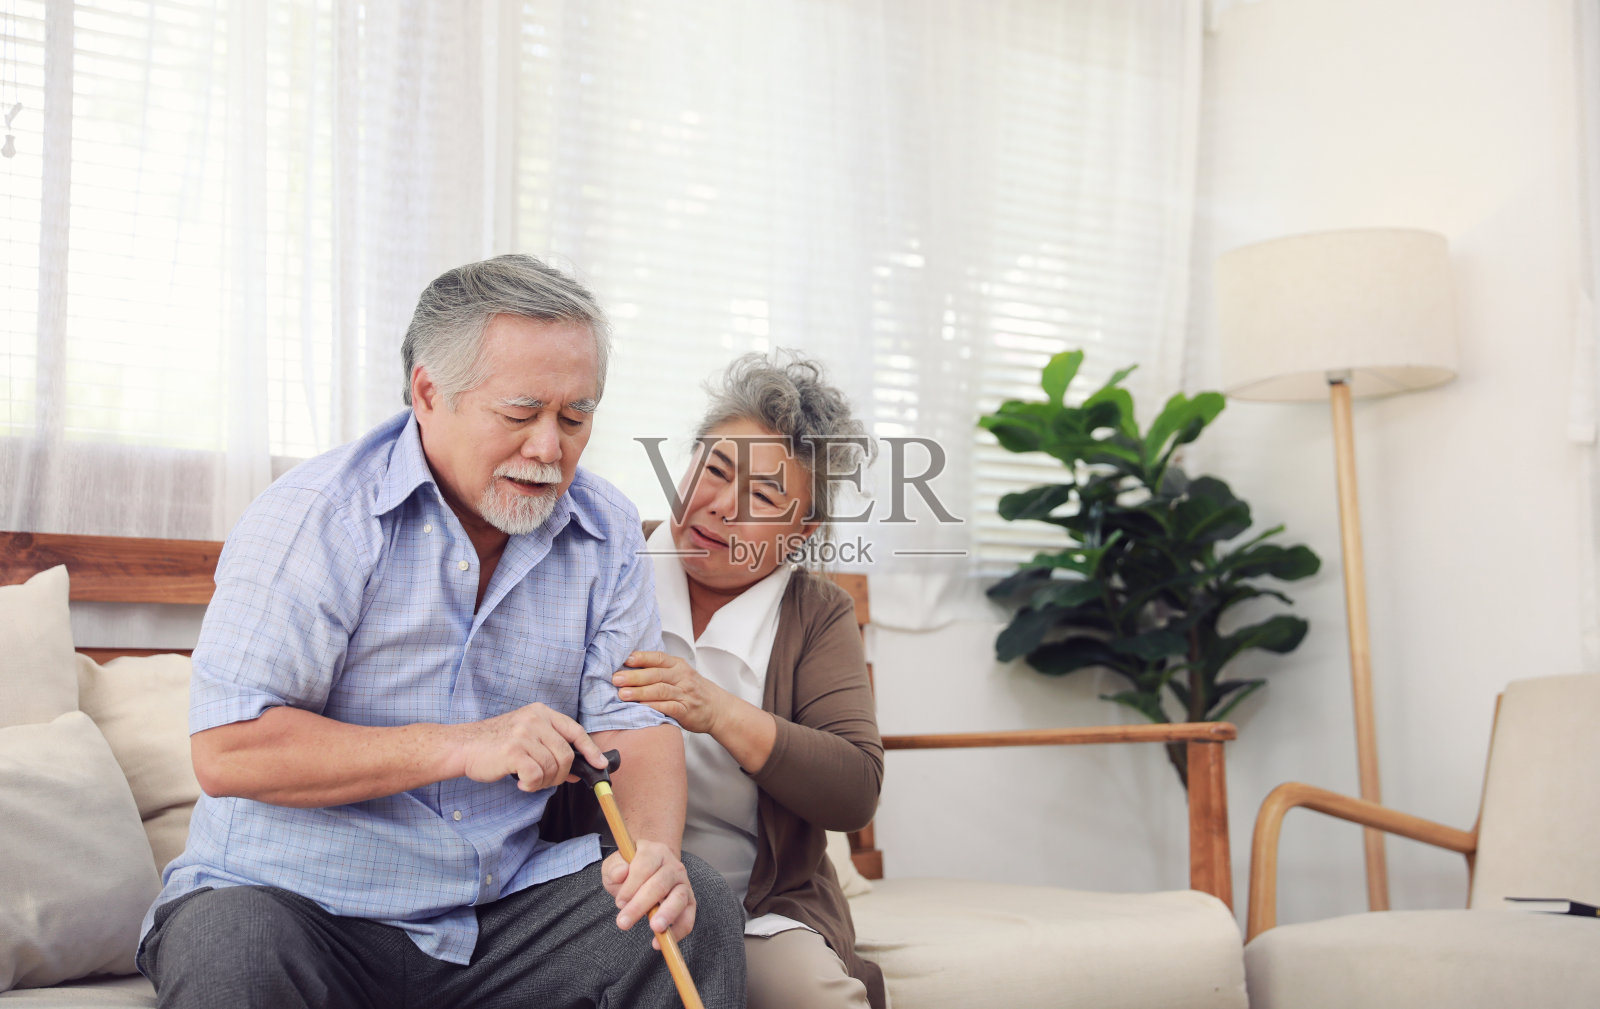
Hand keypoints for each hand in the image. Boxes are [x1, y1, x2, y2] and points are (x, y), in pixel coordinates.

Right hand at [456, 702, 608, 791]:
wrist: (464, 746)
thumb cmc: (496, 744)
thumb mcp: (527, 736)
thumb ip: (551, 748)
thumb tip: (578, 769)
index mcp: (541, 712)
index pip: (575, 731)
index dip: (590, 749)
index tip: (599, 764)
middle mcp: (535, 719)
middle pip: (566, 754)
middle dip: (561, 774)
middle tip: (547, 781)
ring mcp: (525, 734)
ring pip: (552, 767)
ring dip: (543, 782)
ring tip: (529, 780)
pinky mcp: (514, 751)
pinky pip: (536, 776)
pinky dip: (531, 785)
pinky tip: (521, 783)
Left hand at [600, 841, 696, 946]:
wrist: (649, 870)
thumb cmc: (629, 870)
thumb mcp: (615, 865)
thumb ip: (614, 868)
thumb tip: (620, 874)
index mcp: (654, 851)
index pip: (644, 866)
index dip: (631, 885)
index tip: (619, 902)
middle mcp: (673, 865)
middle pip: (660, 884)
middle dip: (641, 905)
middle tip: (623, 923)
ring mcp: (683, 883)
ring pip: (679, 898)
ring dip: (667, 914)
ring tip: (654, 928)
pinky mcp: (689, 901)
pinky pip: (688, 917)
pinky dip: (677, 931)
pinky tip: (658, 943)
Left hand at [614, 651, 725, 733]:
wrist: (718, 709)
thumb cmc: (694, 691)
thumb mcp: (680, 674)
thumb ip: (660, 671)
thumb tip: (628, 669)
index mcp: (678, 666)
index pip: (659, 658)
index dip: (642, 658)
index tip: (625, 659)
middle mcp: (682, 677)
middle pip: (656, 674)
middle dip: (635, 676)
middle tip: (616, 679)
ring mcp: (685, 694)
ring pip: (660, 690)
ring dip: (640, 692)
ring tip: (623, 694)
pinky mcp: (686, 711)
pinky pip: (668, 707)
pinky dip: (654, 707)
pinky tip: (641, 708)